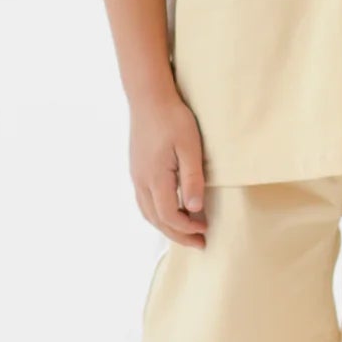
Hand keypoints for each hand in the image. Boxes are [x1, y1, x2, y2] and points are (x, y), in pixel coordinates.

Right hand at [128, 92, 208, 247]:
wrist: (149, 98)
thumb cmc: (173, 119)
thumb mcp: (190, 147)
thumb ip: (192, 178)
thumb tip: (195, 208)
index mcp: (155, 178)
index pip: (169, 215)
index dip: (187, 228)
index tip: (205, 231)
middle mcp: (141, 181)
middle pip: (157, 219)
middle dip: (178, 234)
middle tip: (199, 242)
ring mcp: (136, 176)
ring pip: (148, 213)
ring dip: (167, 226)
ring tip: (187, 231)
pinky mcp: (137, 170)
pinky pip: (144, 202)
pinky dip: (158, 214)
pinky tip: (172, 211)